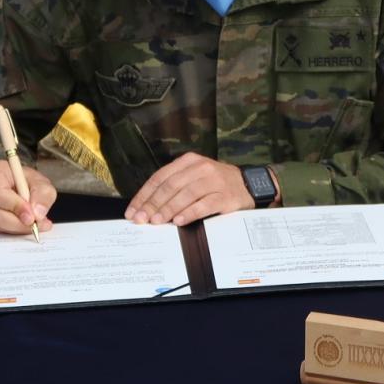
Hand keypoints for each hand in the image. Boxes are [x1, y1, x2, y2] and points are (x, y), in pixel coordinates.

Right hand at [0, 160, 56, 235]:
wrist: (10, 181)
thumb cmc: (22, 179)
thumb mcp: (40, 181)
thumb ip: (43, 195)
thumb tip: (38, 214)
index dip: (16, 208)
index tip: (32, 217)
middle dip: (18, 223)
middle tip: (38, 225)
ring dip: (15, 228)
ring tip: (33, 225)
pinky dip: (9, 230)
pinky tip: (20, 225)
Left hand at [125, 153, 260, 225]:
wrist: (250, 185)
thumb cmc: (217, 183)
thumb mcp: (195, 176)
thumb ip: (174, 186)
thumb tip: (146, 207)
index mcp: (189, 161)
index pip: (160, 178)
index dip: (144, 195)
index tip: (133, 211)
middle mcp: (201, 168)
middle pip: (171, 186)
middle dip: (153, 205)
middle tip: (142, 220)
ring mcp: (215, 181)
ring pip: (186, 195)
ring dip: (168, 209)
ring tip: (157, 222)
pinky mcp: (226, 196)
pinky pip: (204, 204)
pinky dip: (190, 213)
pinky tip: (179, 221)